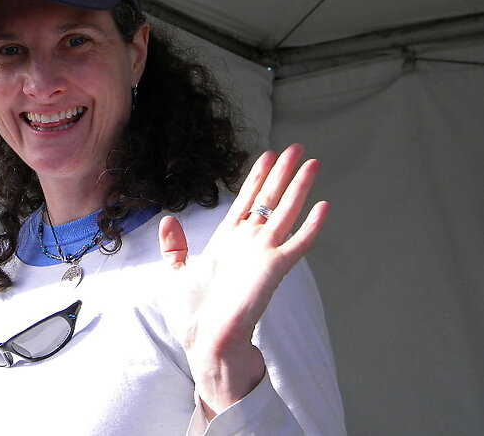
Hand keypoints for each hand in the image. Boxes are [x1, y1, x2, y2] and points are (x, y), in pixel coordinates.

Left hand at [158, 144, 328, 417]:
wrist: (204, 343)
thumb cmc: (193, 315)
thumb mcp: (174, 273)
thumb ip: (174, 246)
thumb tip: (168, 219)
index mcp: (227, 241)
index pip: (246, 201)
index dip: (257, 177)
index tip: (268, 156)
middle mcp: (248, 243)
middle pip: (269, 199)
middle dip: (282, 173)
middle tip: (296, 148)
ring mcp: (262, 254)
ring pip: (285, 212)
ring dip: (299, 187)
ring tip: (312, 162)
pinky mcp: (273, 269)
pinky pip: (297, 244)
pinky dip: (311, 226)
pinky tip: (323, 206)